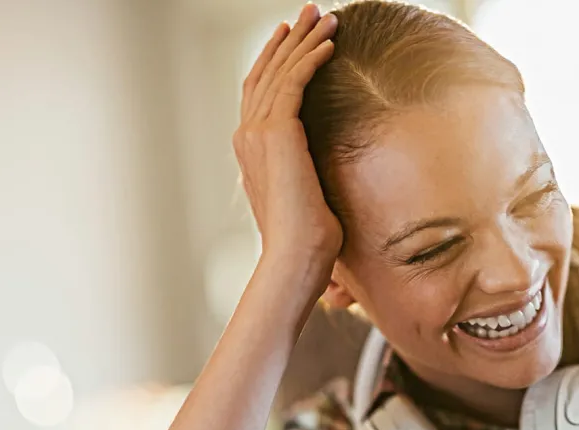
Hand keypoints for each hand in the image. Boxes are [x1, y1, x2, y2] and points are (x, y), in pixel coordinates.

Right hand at [233, 4, 341, 274]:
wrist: (295, 256)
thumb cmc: (306, 241)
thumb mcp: (303, 196)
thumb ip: (304, 174)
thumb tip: (323, 174)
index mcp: (250, 150)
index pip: (260, 91)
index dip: (276, 60)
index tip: (293, 36)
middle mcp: (247, 135)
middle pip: (266, 72)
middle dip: (290, 39)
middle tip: (309, 12)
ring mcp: (258, 132)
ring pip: (281, 71)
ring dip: (305, 41)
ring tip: (327, 17)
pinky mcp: (277, 132)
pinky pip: (294, 83)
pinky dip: (311, 60)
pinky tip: (330, 46)